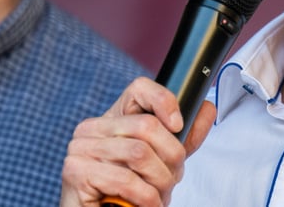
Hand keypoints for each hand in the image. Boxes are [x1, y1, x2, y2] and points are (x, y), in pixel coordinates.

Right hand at [60, 77, 215, 206]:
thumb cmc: (129, 194)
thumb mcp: (161, 161)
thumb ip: (183, 138)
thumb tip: (207, 108)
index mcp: (112, 119)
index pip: (139, 88)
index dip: (164, 101)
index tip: (178, 125)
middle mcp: (92, 128)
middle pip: (147, 125)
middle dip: (170, 158)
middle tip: (170, 181)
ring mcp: (80, 148)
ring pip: (139, 153)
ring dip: (159, 182)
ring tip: (158, 196)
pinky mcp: (76, 171)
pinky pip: (125, 178)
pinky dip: (145, 197)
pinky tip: (146, 205)